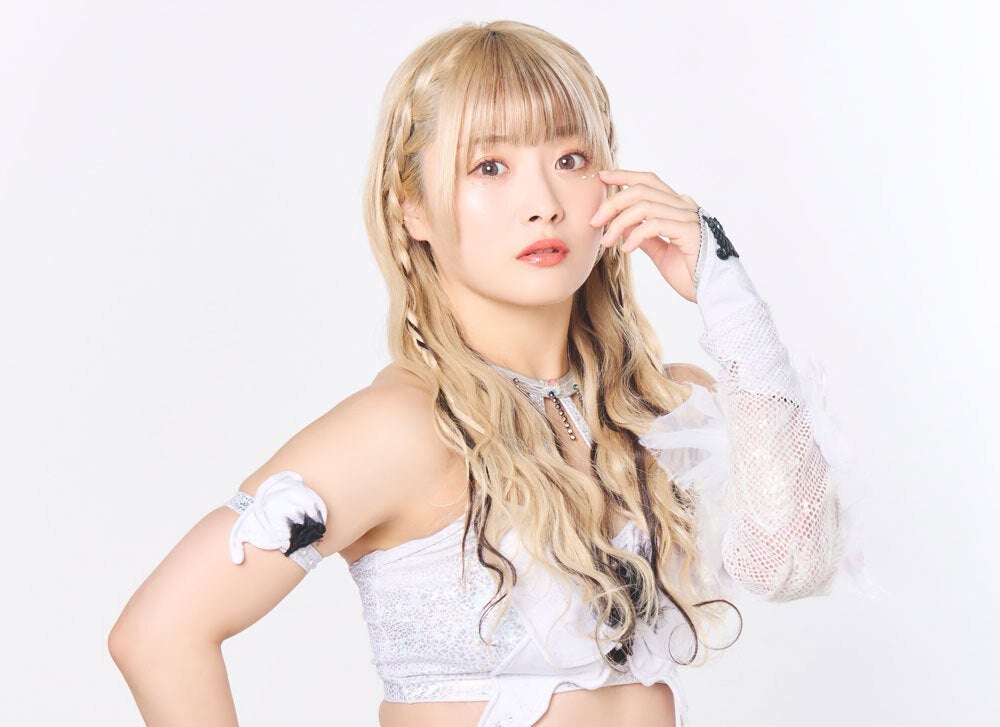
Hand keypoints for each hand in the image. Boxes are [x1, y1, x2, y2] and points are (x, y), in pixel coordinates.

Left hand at [589, 169, 700, 302]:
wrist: (715, 293)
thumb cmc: (691, 275)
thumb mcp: (661, 253)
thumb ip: (645, 237)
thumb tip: (625, 227)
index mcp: (678, 208)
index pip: (649, 182)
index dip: (625, 175)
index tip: (603, 176)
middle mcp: (684, 207)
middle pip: (642, 189)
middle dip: (613, 202)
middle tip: (594, 221)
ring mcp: (689, 217)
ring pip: (645, 205)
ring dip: (619, 222)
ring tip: (606, 242)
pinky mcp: (690, 231)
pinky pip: (654, 224)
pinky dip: (635, 235)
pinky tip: (626, 249)